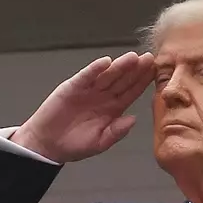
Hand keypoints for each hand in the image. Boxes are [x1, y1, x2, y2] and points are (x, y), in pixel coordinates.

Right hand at [10, 52, 155, 162]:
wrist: (47, 145)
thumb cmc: (74, 145)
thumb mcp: (99, 142)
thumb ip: (116, 131)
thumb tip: (133, 119)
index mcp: (112, 109)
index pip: (130, 93)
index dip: (142, 83)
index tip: (155, 73)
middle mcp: (103, 97)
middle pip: (122, 80)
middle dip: (135, 70)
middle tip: (149, 59)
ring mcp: (88, 90)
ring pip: (107, 75)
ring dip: (119, 66)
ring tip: (132, 58)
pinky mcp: (72, 87)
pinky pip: (86, 76)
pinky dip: (95, 69)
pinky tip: (106, 62)